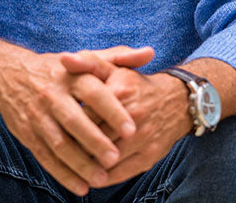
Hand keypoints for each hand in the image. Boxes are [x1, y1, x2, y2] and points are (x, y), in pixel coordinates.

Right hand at [0, 37, 140, 194]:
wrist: (8, 73)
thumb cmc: (59, 68)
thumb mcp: (86, 57)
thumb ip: (119, 57)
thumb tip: (150, 53)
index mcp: (71, 75)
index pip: (93, 92)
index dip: (112, 110)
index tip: (131, 129)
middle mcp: (52, 94)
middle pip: (75, 120)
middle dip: (95, 141)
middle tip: (116, 158)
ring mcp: (38, 115)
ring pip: (59, 143)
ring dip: (80, 164)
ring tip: (102, 179)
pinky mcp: (27, 133)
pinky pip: (45, 157)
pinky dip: (62, 174)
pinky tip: (81, 187)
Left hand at [61, 53, 193, 185]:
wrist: (177, 101)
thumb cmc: (136, 86)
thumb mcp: (114, 68)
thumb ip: (88, 63)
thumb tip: (64, 59)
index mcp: (121, 90)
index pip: (83, 114)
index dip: (67, 123)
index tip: (58, 126)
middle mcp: (133, 114)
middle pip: (91, 139)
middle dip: (74, 146)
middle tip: (61, 147)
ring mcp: (143, 138)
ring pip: (103, 160)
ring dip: (86, 165)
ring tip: (74, 162)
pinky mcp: (148, 157)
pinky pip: (118, 174)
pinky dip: (101, 177)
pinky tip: (91, 173)